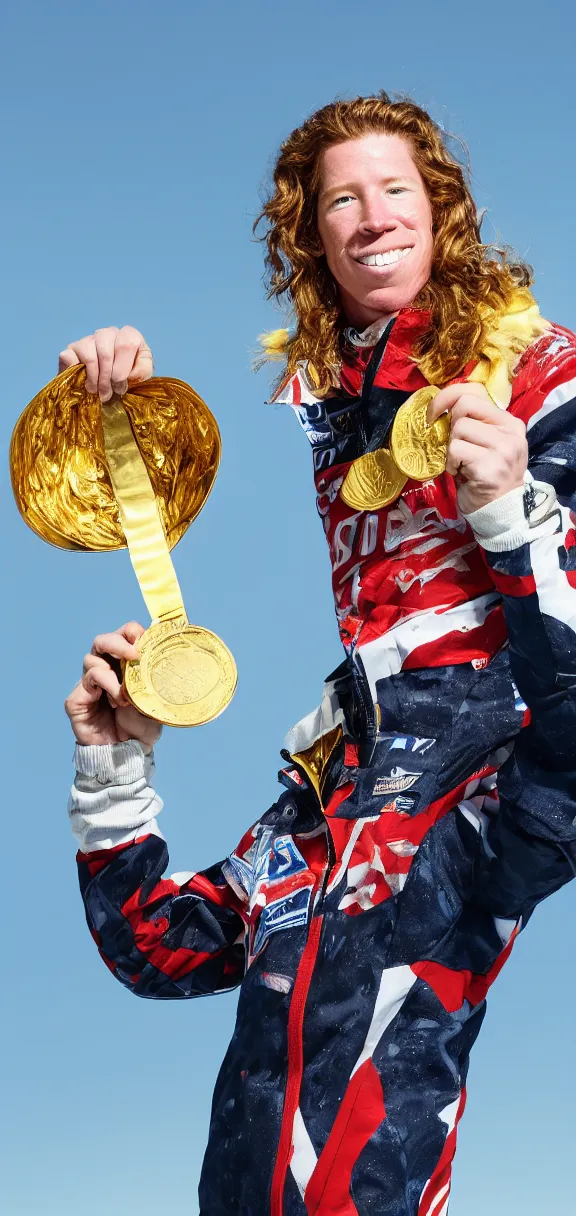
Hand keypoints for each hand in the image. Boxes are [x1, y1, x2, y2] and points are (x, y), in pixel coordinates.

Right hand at [58, 326, 153, 401]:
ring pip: (89, 356)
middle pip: (106, 352)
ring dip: (94, 379)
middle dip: (107, 378)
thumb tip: (131, 373)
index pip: (127, 343)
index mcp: (128, 336)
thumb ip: (143, 370)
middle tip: (108, 394)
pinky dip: (78, 374)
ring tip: (96, 391)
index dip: (122, 368)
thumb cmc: (127, 379)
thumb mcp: (142, 375)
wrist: (108, 389)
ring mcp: (88, 339)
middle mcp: (108, 333)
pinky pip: (70, 358)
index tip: (120, 386)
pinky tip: (84, 383)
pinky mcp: (71, 349)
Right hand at [65, 621, 161, 750]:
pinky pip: (88, 680)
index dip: (132, 632)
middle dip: (118, 641)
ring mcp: (88, 683)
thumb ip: (158, 681)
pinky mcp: (77, 698)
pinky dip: (106, 685)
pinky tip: (118, 701)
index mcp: (123, 665)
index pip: (123, 636)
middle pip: (102, 640)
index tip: (145, 639)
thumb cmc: (140, 727)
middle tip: (135, 654)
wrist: (127, 753)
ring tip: (127, 695)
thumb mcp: (156, 701)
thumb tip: (173, 663)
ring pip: (92, 658)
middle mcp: (103, 669)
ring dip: (114, 672)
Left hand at [427, 382, 527, 514]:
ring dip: (451, 449)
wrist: (500, 510)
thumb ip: (474, 423)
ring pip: (458, 429)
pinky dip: (451, 463)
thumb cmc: (486, 476)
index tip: (434, 413)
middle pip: (464, 406)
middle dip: (449, 425)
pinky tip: (462, 474)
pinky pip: (455, 451)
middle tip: (452, 445)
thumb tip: (442, 407)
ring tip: (461, 464)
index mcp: (509, 422)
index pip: (475, 391)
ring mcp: (503, 449)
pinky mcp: (490, 466)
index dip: (447, 397)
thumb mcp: (487, 444)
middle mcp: (510, 432)